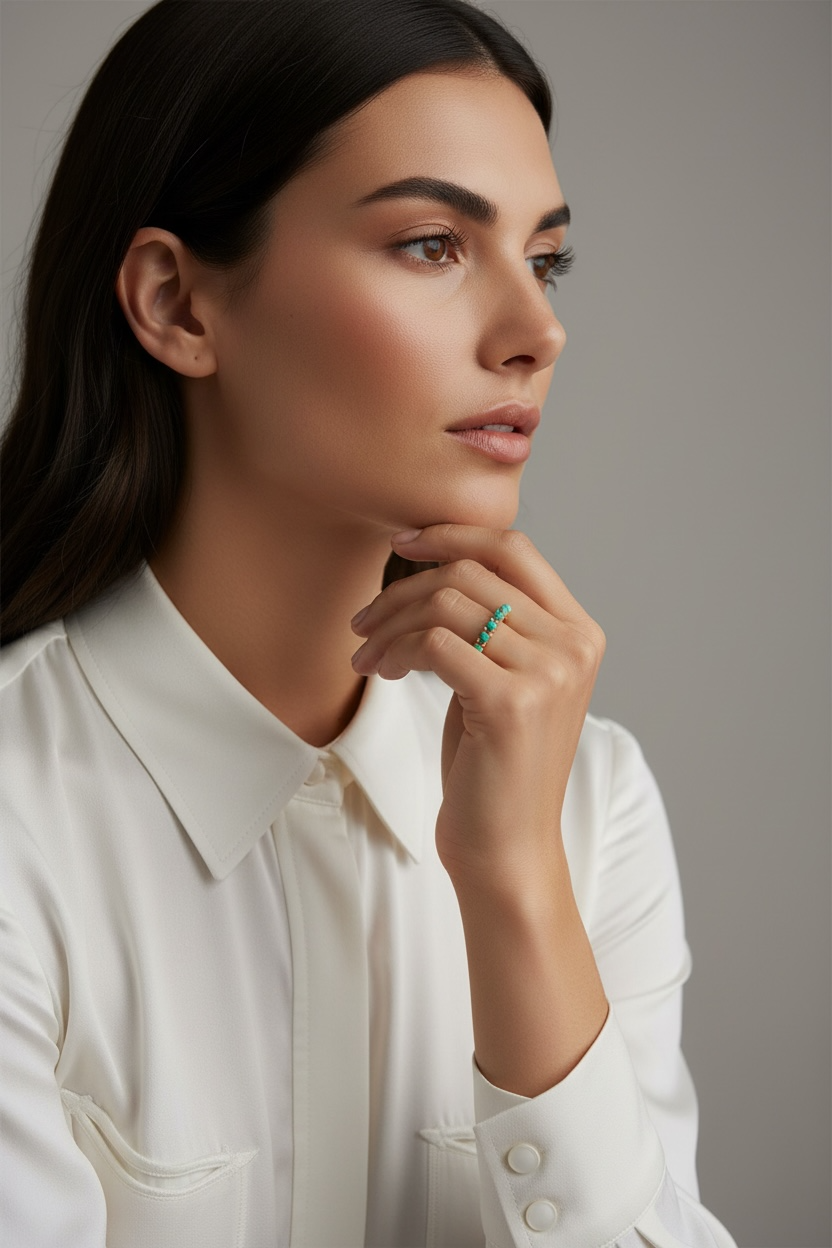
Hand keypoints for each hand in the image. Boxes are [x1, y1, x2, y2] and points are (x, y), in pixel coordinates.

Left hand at [350, 524, 605, 889]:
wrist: (507, 849)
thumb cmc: (495, 766)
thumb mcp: (505, 679)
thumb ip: (494, 622)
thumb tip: (438, 562)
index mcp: (579, 632)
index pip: (514, 547)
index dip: (452, 532)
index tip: (401, 543)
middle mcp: (573, 645)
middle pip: (472, 569)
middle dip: (405, 588)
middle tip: (363, 621)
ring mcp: (548, 672)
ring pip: (448, 602)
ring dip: (392, 623)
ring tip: (366, 655)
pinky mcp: (512, 702)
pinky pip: (435, 644)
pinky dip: (396, 651)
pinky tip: (381, 673)